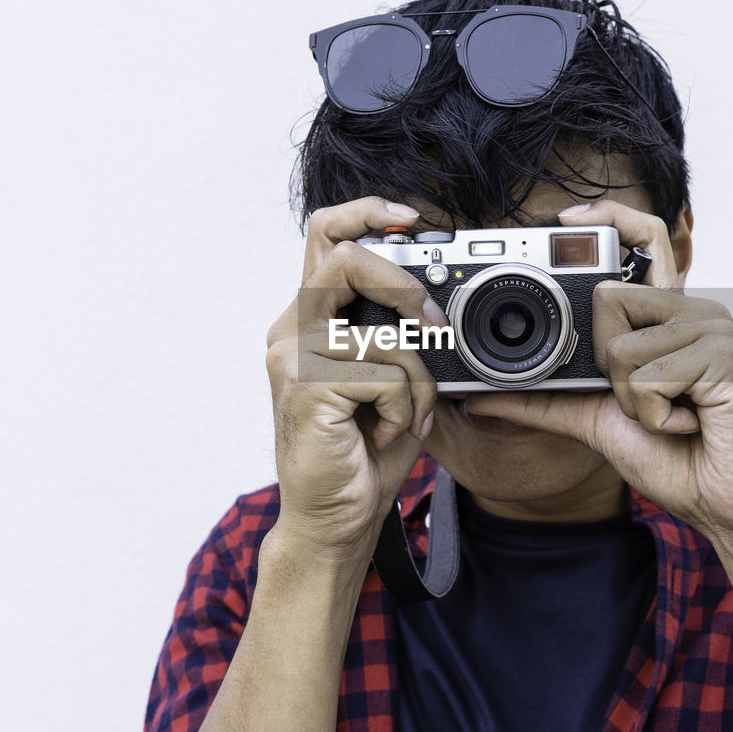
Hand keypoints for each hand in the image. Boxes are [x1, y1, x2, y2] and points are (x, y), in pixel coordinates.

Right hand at [264, 197, 446, 551]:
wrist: (335, 519)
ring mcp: (292, 359)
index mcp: (310, 320)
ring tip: (406, 415)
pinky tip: (386, 433)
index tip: (414, 218)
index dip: (368, 212)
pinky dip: (406, 408)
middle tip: (436, 326)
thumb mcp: (393, 380)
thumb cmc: (364, 451)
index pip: (326, 235)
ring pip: (383, 332)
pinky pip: (384, 376)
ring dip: (417, 380)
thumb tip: (441, 302)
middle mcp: (291, 330)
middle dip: (406, 285)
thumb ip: (402, 334)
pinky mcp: (305, 389)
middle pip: (346, 256)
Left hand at [463, 201, 732, 545]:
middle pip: (608, 297)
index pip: (644, 237)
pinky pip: (648, 377)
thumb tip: (479, 400)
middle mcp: (694, 310)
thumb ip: (545, 402)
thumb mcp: (597, 423)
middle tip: (648, 399)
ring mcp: (713, 328)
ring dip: (633, 402)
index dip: (608, 217)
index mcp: (669, 316)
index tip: (563, 218)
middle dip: (608, 367)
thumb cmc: (680, 460)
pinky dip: (655, 416)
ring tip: (674, 416)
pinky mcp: (725, 356)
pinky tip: (691, 424)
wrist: (732, 508)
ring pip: (621, 347)